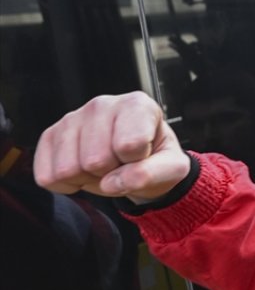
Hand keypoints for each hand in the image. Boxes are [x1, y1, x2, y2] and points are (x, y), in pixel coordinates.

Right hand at [35, 92, 190, 203]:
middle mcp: (101, 105)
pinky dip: (68, 185)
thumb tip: (111, 182)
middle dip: (111, 172)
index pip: (129, 146)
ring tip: (105, 166)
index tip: (142, 155)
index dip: (137, 162)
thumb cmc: (155, 156)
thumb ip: (150, 174)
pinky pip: (48, 177)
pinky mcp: (50, 136)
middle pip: (95, 161)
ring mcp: (71, 118)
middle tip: (122, 164)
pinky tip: (85, 170)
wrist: (138, 158)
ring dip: (89, 179)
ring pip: (68, 169)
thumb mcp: (172, 168)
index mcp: (137, 105)